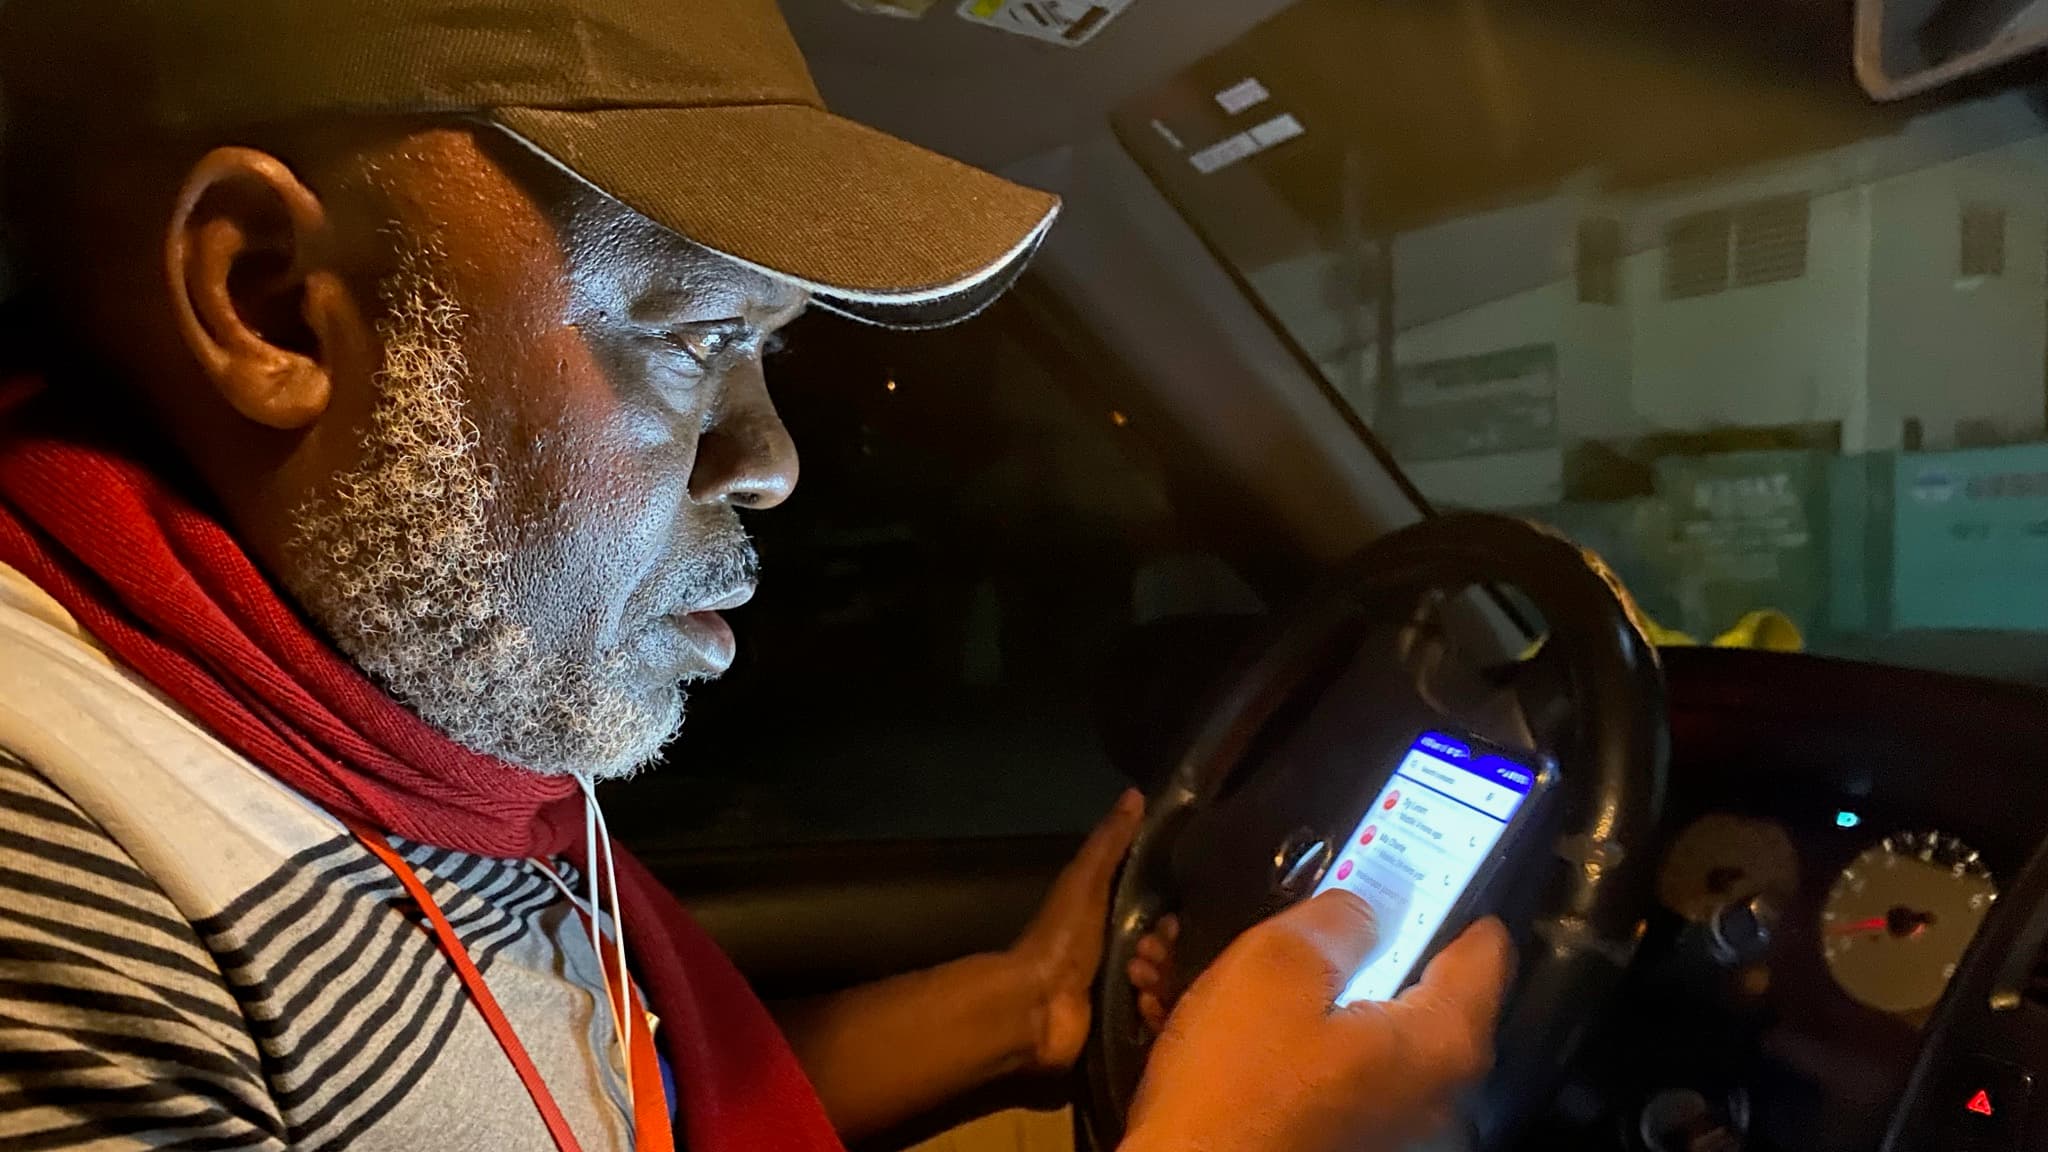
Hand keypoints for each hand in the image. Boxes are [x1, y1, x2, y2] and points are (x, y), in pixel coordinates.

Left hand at [1008, 788, 1144, 1070]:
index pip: (1166, 920)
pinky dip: (1157, 1014)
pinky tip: (1143, 1006)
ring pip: (1169, 988)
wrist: (1033, 1003)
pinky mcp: (1126, 1030)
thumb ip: (1110, 841)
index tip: (1165, 925)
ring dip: (1161, 983)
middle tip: (1143, 956)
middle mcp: (1123, 957)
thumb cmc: (1061, 937)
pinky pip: (1161, 1023)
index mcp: (1114, 921)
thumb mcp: (1086, 881)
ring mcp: (1124, 996)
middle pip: (1171, 956)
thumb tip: (1135, 792)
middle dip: (1166, 954)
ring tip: (1136, 981)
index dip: (1172, 922)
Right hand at [1121, 892, 1512, 1151]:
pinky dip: (1313, 1049)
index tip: (1406, 869)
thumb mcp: (1276, 970)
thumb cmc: (1233, 1087)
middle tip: (1310, 927)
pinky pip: (1351, 1080)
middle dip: (1373, 954)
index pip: (1486, 948)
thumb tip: (1371, 905)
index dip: (1447, 898)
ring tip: (1258, 980)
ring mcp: (1403, 1135)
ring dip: (1329, 1003)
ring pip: (1381, 1039)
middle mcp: (1445, 1100)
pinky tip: (1252, 1036)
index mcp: (1444, 1045)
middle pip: (1431, 995)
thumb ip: (1341, 920)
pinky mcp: (1360, 1150)